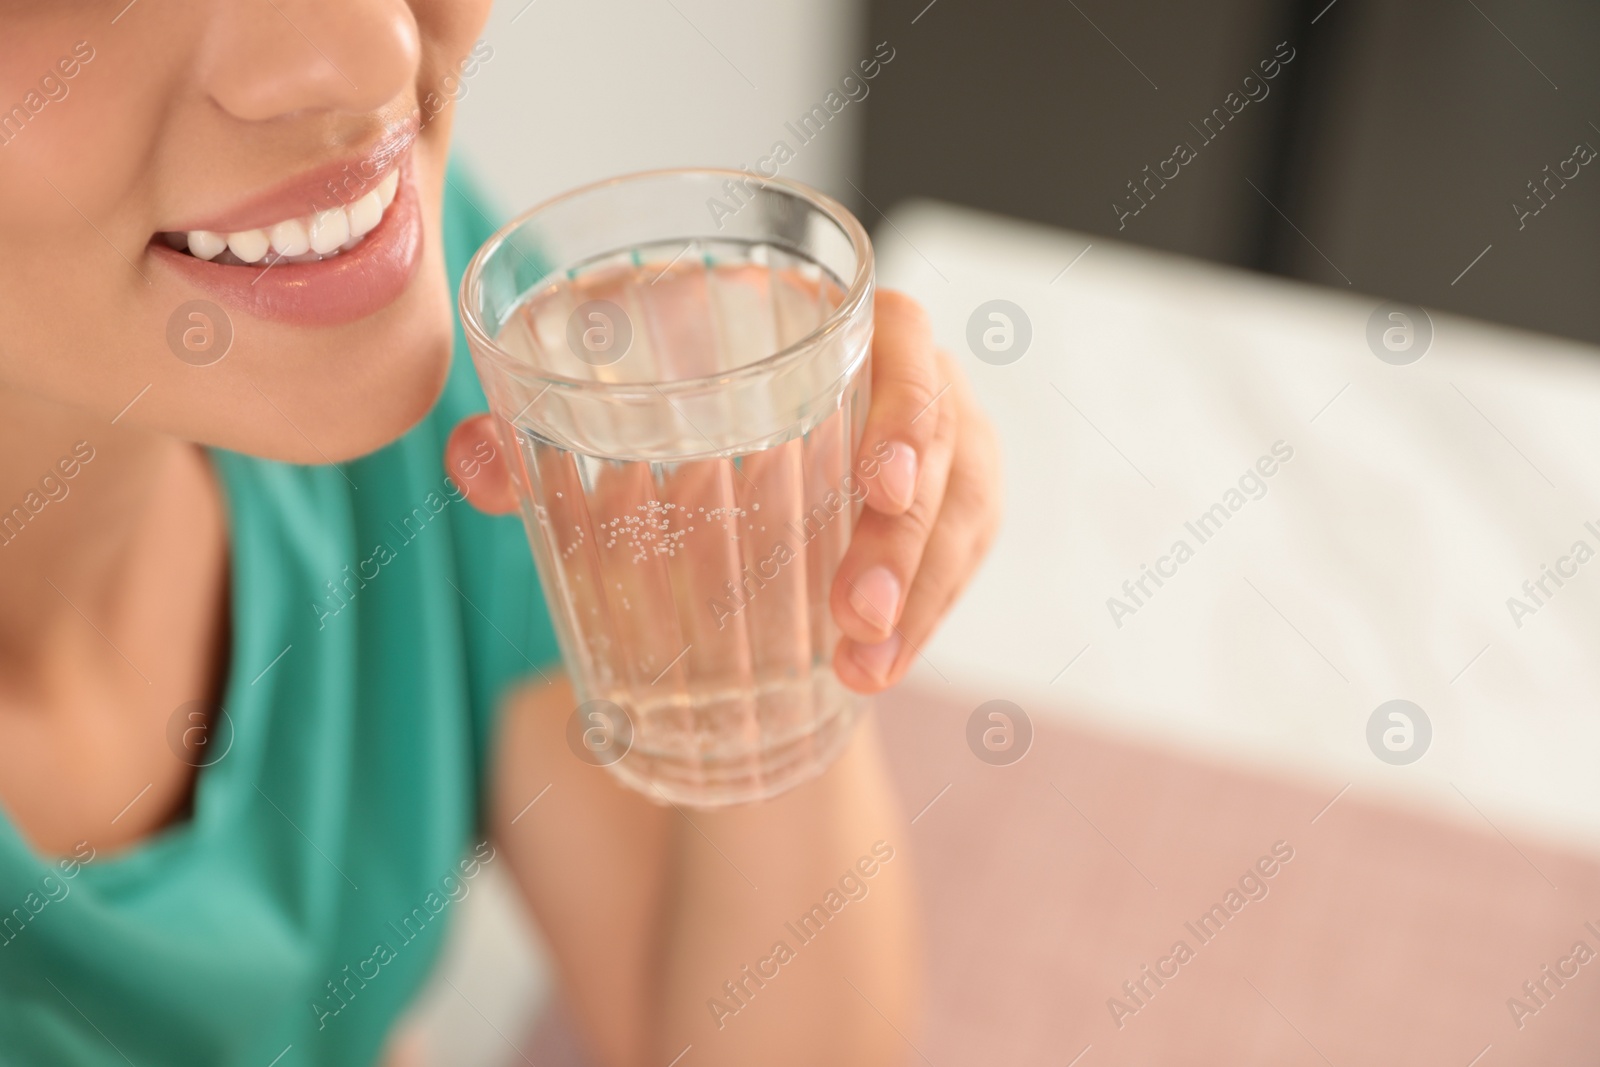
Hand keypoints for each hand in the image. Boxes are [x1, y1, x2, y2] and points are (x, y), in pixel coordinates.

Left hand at [444, 289, 1001, 695]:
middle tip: (850, 612)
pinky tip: (873, 670)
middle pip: (945, 440)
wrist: (729, 483)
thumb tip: (472, 461)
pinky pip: (958, 565)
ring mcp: (944, 447)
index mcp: (831, 326)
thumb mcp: (606, 431)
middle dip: (908, 536)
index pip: (904, 336)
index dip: (906, 403)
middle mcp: (905, 379)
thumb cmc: (670, 433)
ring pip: (963, 513)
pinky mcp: (952, 513)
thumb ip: (534, 442)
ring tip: (860, 665)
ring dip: (917, 594)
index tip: (876, 486)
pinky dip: (920, 621)